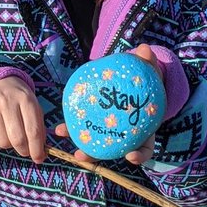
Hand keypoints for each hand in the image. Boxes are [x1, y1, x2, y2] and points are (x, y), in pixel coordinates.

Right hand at [0, 77, 46, 162]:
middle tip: (24, 150)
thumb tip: (39, 154)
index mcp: (25, 99)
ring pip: (1, 141)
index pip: (33, 131)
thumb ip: (38, 128)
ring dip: (8, 145)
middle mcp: (7, 100)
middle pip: (17, 139)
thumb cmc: (18, 99)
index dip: (37, 149)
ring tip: (9, 136)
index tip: (38, 158)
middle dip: (23, 150)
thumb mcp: (33, 107)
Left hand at [56, 44, 166, 166]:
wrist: (132, 78)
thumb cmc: (143, 78)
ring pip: (96, 145)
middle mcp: (125, 134)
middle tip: (83, 156)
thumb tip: (145, 49)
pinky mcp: (94, 122)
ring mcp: (109, 130)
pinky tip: (59, 129)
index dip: (139, 155)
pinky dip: (72, 130)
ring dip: (82, 149)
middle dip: (97, 156)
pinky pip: (84, 128)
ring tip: (69, 149)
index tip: (131, 157)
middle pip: (113, 150)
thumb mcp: (148, 70)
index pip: (145, 147)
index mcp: (143, 128)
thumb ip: (147, 61)